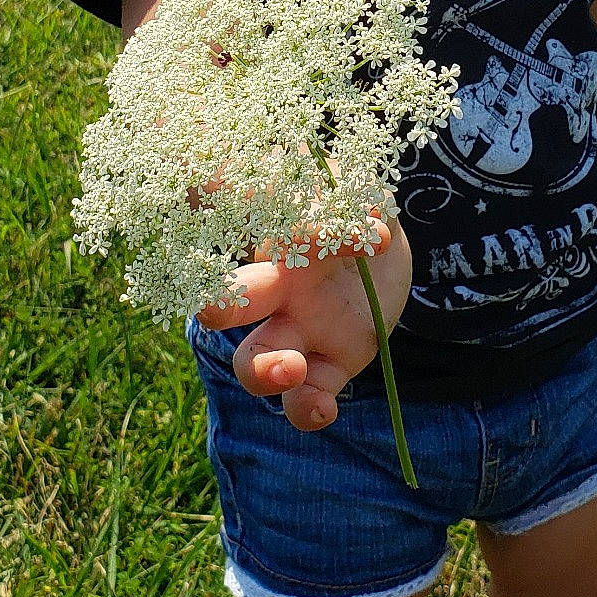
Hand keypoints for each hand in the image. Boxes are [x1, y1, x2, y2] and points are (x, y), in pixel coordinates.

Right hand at [196, 213, 413, 433]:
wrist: (382, 238)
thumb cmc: (349, 203)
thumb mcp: (346, 187)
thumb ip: (344, 203)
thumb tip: (371, 228)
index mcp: (272, 235)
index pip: (246, 232)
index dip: (253, 225)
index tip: (314, 224)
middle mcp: (275, 287)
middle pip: (232, 304)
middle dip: (221, 306)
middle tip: (214, 306)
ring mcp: (299, 329)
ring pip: (258, 360)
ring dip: (263, 370)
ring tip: (291, 366)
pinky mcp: (333, 361)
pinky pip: (308, 394)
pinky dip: (308, 407)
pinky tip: (322, 409)